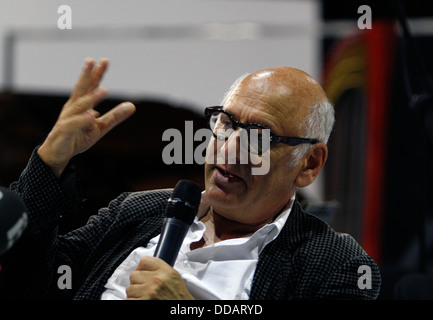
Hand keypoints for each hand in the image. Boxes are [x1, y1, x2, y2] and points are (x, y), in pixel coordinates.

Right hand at [37, 58, 135, 176]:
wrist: (58, 153)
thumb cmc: (77, 137)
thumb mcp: (100, 127)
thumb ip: (115, 116)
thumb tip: (132, 106)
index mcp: (80, 105)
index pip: (90, 87)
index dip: (97, 74)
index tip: (104, 60)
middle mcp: (72, 108)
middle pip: (81, 89)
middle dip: (87, 75)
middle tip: (93, 61)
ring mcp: (67, 118)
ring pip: (80, 106)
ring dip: (91, 98)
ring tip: (104, 90)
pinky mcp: (64, 131)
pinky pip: (74, 124)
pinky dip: (83, 119)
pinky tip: (92, 115)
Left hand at [126, 256, 193, 299]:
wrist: (180, 311)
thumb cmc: (178, 298)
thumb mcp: (174, 278)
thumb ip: (160, 270)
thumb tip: (144, 268)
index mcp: (166, 271)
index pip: (144, 261)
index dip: (141, 267)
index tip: (142, 272)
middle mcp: (157, 280)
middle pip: (134, 274)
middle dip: (137, 282)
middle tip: (144, 288)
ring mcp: (149, 292)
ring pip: (129, 288)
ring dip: (135, 294)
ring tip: (145, 297)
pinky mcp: (142, 302)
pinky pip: (128, 300)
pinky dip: (133, 301)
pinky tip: (142, 301)